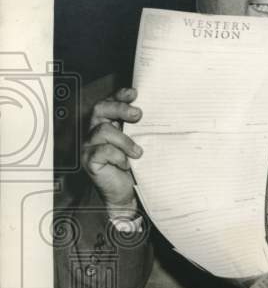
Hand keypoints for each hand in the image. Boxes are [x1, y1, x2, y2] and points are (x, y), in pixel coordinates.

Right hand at [81, 87, 142, 213]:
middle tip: (138, 115)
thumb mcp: (140, 142)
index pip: (109, 102)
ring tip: (138, 153)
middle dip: (120, 108)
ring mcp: (90, 145)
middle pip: (101, 109)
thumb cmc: (136, 165)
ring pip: (103, 130)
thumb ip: (142, 128)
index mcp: (108, 123)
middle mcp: (96, 131)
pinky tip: (126, 165)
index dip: (119, 95)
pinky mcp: (89, 160)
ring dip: (125, 141)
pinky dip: (118, 157)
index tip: (134, 94)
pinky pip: (103, 151)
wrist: (128, 192)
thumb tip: (159, 113)